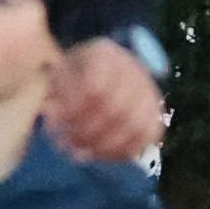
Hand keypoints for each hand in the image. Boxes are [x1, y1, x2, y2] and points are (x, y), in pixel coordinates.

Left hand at [47, 37, 167, 164]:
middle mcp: (132, 68)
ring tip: (81, 153)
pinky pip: (147, 137)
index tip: (59, 123)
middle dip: (88, 132)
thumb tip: (53, 118)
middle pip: (116, 109)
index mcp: (104, 54)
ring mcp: (148, 90)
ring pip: (134, 126)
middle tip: (69, 143)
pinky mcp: (156, 112)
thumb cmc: (73, 77)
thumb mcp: (56, 78)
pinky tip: (101, 154)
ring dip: (104, 146)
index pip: (94, 88)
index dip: (75, 111)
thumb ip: (53, 97)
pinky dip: (123, 151)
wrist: (100, 74)